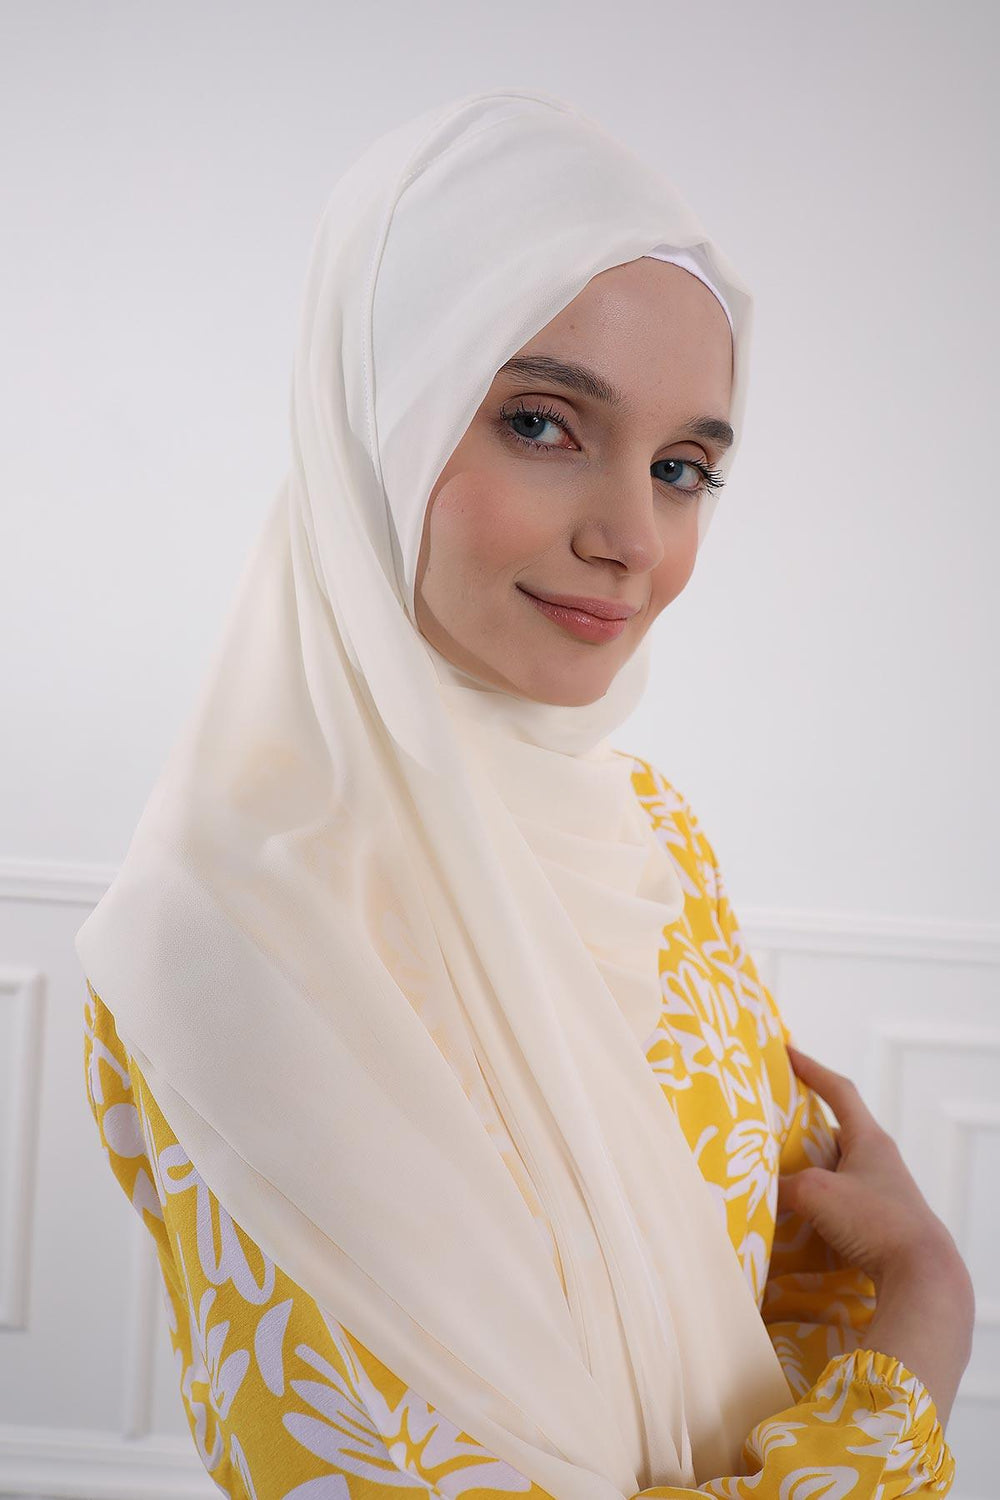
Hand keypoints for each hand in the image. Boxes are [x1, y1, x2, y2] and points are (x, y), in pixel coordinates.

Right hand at [777, 1044, 961, 1288]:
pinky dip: (821, 1201)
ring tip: (780, 1175)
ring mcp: (883, 1192)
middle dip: (806, 1127)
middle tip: (774, 1125)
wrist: (922, 1274)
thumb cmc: (874, 1221)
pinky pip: (843, 1199)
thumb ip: (786, 1184)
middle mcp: (880, 1160)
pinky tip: (802, 1216)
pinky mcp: (882, 1223)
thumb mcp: (816, 1193)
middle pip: (838, 1131)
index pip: (839, 1091)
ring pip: (839, 1169)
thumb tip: (768, 1190)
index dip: (812, 1069)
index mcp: (870, 1140)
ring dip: (812, 1169)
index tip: (787, 1052)